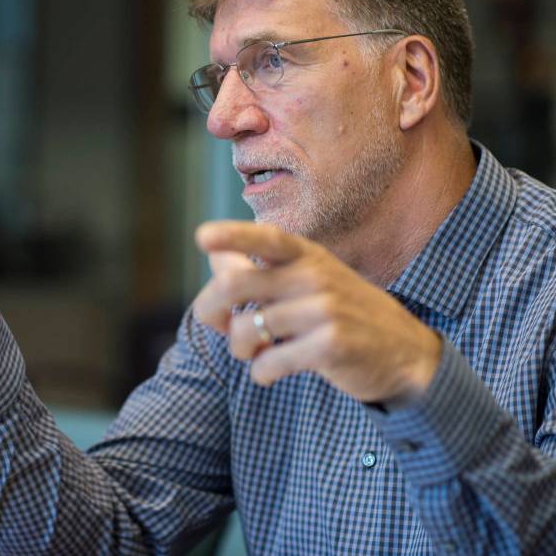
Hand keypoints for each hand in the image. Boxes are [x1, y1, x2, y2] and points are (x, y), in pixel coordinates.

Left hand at [193, 221, 441, 405]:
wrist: (405, 353)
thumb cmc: (342, 313)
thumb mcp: (308, 281)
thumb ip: (260, 269)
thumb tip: (212, 255)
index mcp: (308, 255)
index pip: (266, 238)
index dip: (232, 235)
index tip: (201, 237)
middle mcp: (316, 276)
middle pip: (236, 285)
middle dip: (209, 309)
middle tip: (216, 325)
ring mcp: (326, 310)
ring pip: (246, 329)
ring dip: (239, 349)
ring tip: (253, 353)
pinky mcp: (331, 345)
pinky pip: (269, 361)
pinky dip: (260, 372)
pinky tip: (269, 372)